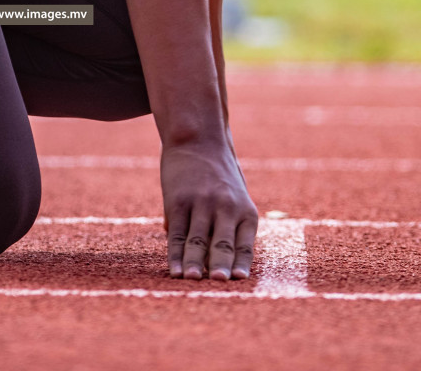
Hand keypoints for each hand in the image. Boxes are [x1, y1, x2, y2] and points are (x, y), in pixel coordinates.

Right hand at [160, 139, 257, 279]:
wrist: (198, 138)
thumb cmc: (218, 174)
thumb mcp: (233, 199)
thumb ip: (223, 228)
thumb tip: (199, 256)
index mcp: (246, 211)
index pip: (245, 244)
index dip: (242, 262)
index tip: (239, 280)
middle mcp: (226, 207)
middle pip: (222, 244)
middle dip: (220, 265)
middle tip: (218, 283)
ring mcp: (201, 203)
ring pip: (197, 241)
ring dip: (193, 263)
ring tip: (191, 281)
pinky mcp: (178, 201)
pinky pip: (176, 233)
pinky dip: (175, 253)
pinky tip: (174, 269)